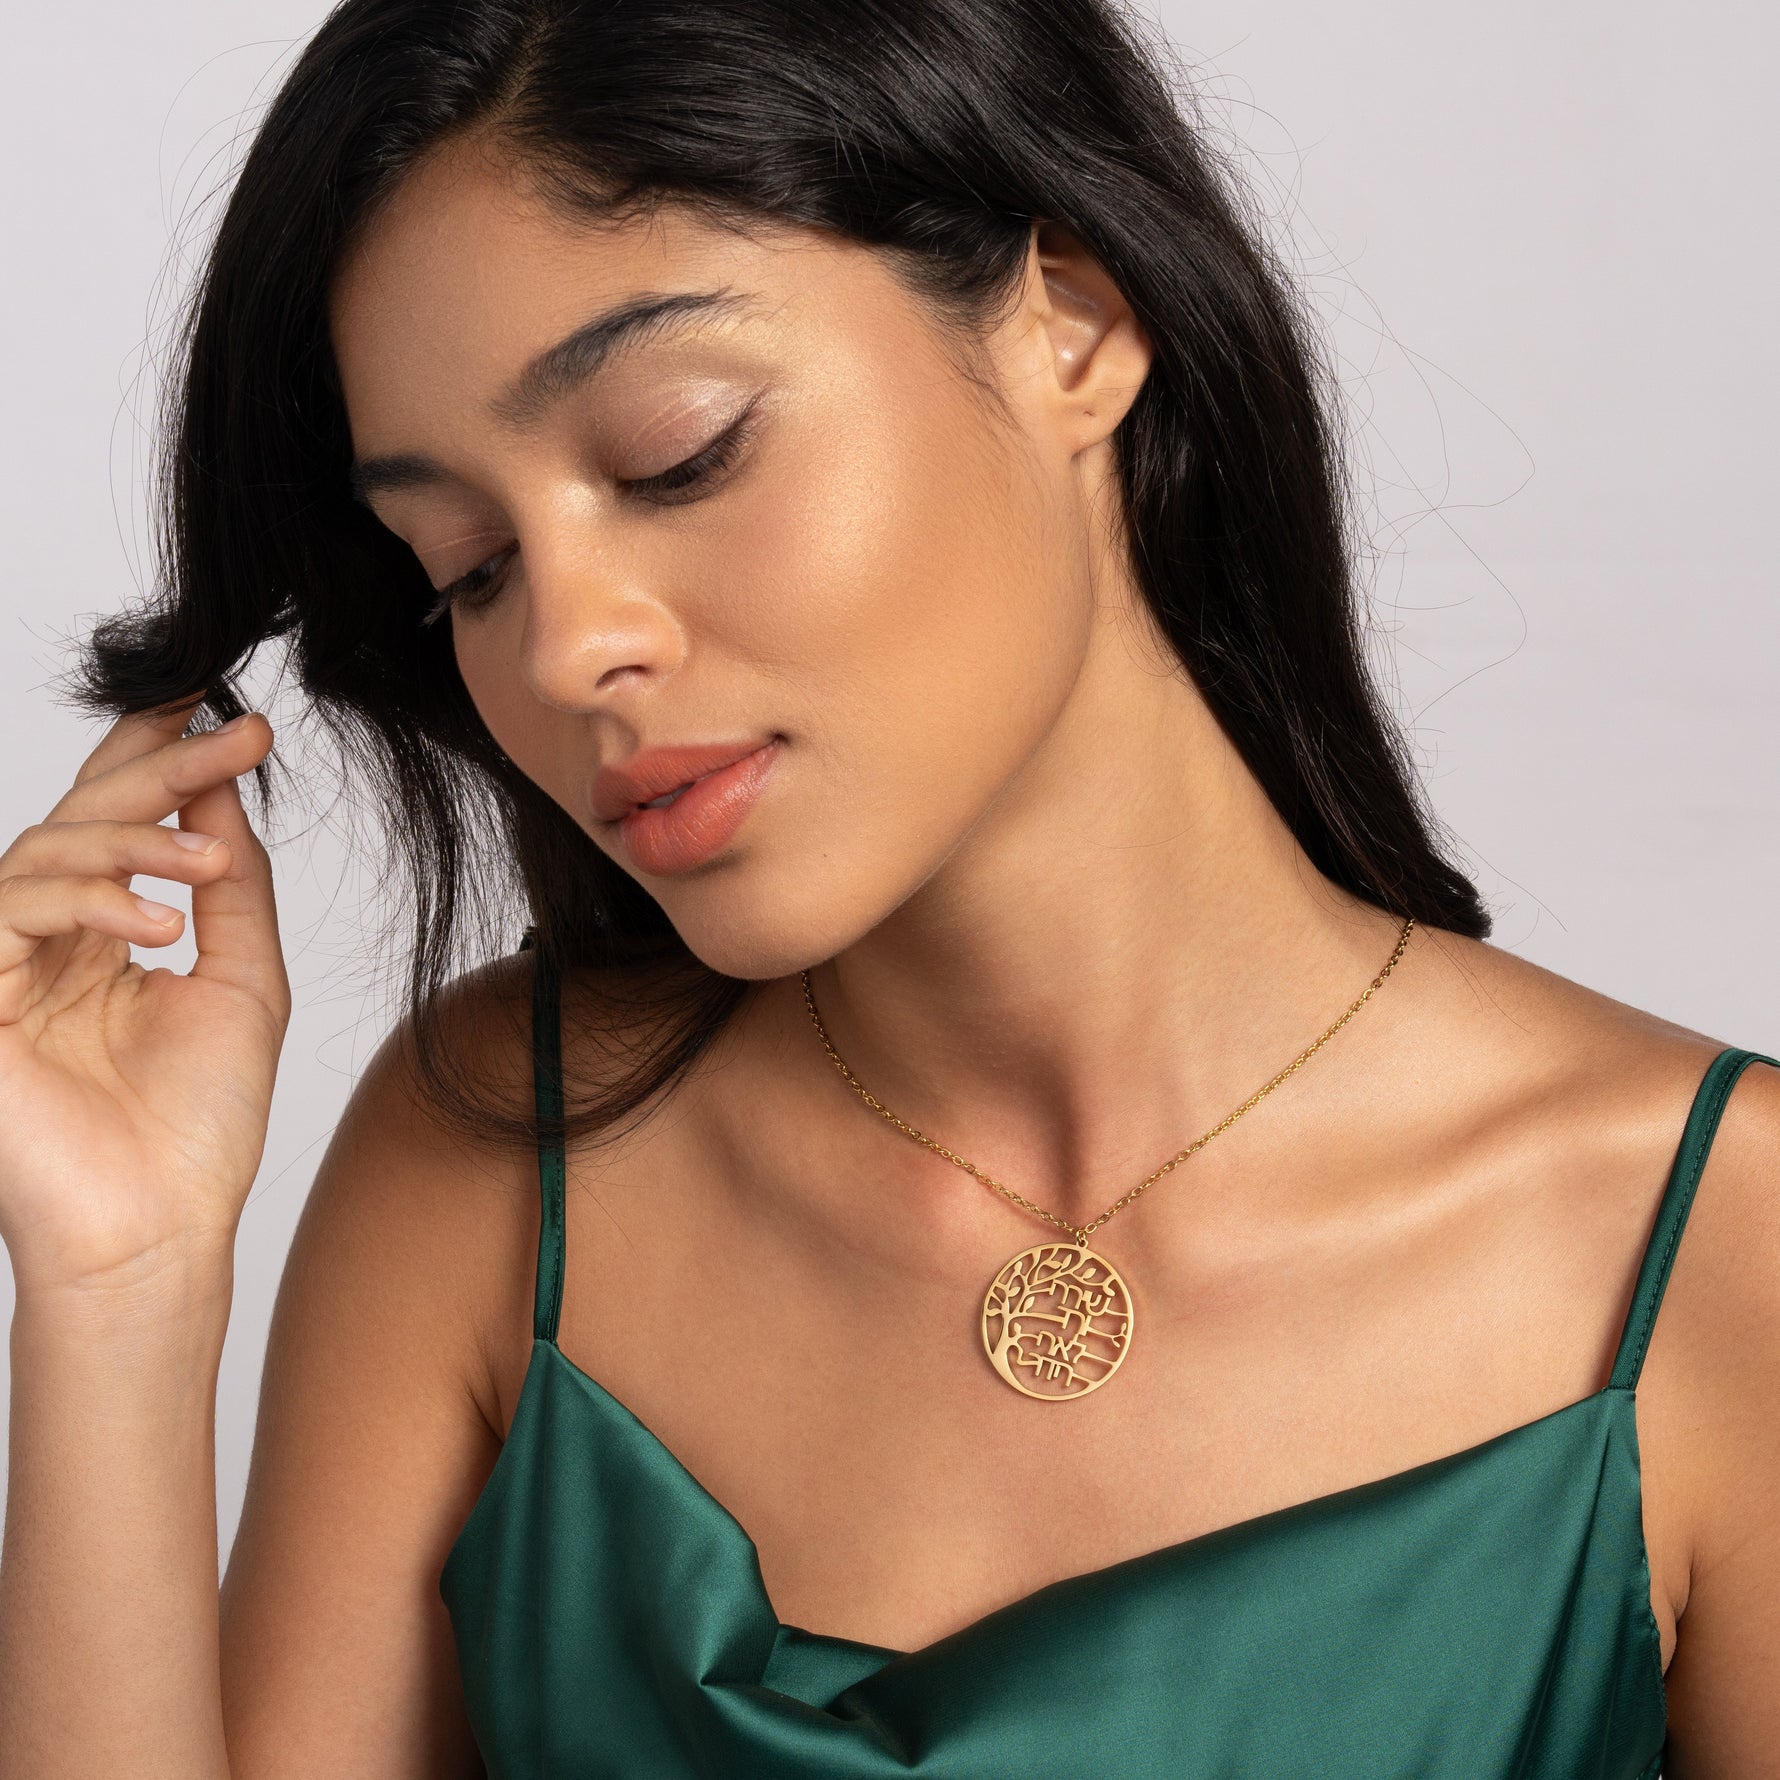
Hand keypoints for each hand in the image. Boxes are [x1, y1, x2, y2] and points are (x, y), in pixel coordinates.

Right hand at [0, 698, 289, 1299]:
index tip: (232, 711)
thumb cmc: (199, 1125)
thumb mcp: (244, 981)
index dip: (161, 755)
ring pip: (44, 851)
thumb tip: (224, 793)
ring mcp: (2, 966)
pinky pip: (11, 913)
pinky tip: (161, 924)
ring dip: (136, 838)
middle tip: (240, 732)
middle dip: (164, 766)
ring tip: (210, 861)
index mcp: (100, 935)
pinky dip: (90, 906)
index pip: (118, 823)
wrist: (161, 1227)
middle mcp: (44, 940)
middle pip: (84, 817)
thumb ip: (232, 885)